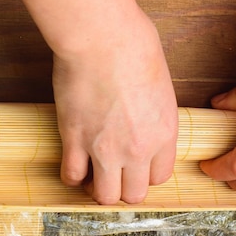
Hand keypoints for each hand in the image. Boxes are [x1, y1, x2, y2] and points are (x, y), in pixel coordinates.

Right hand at [8, 0, 177, 204]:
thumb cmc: (134, 48)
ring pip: (104, 196)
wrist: (102, 39)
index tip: (135, 167)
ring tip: (92, 175)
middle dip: (123, 188)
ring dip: (98, 189)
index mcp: (164, 133)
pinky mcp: (75, 141)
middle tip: (113, 174)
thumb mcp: (161, 85)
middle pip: (134, 194)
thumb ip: (155, 115)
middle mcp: (138, 149)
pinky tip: (72, 165)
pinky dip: (71, 176)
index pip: (160, 177)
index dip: (145, 174)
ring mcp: (105, 149)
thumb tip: (144, 122)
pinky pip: (71, 176)